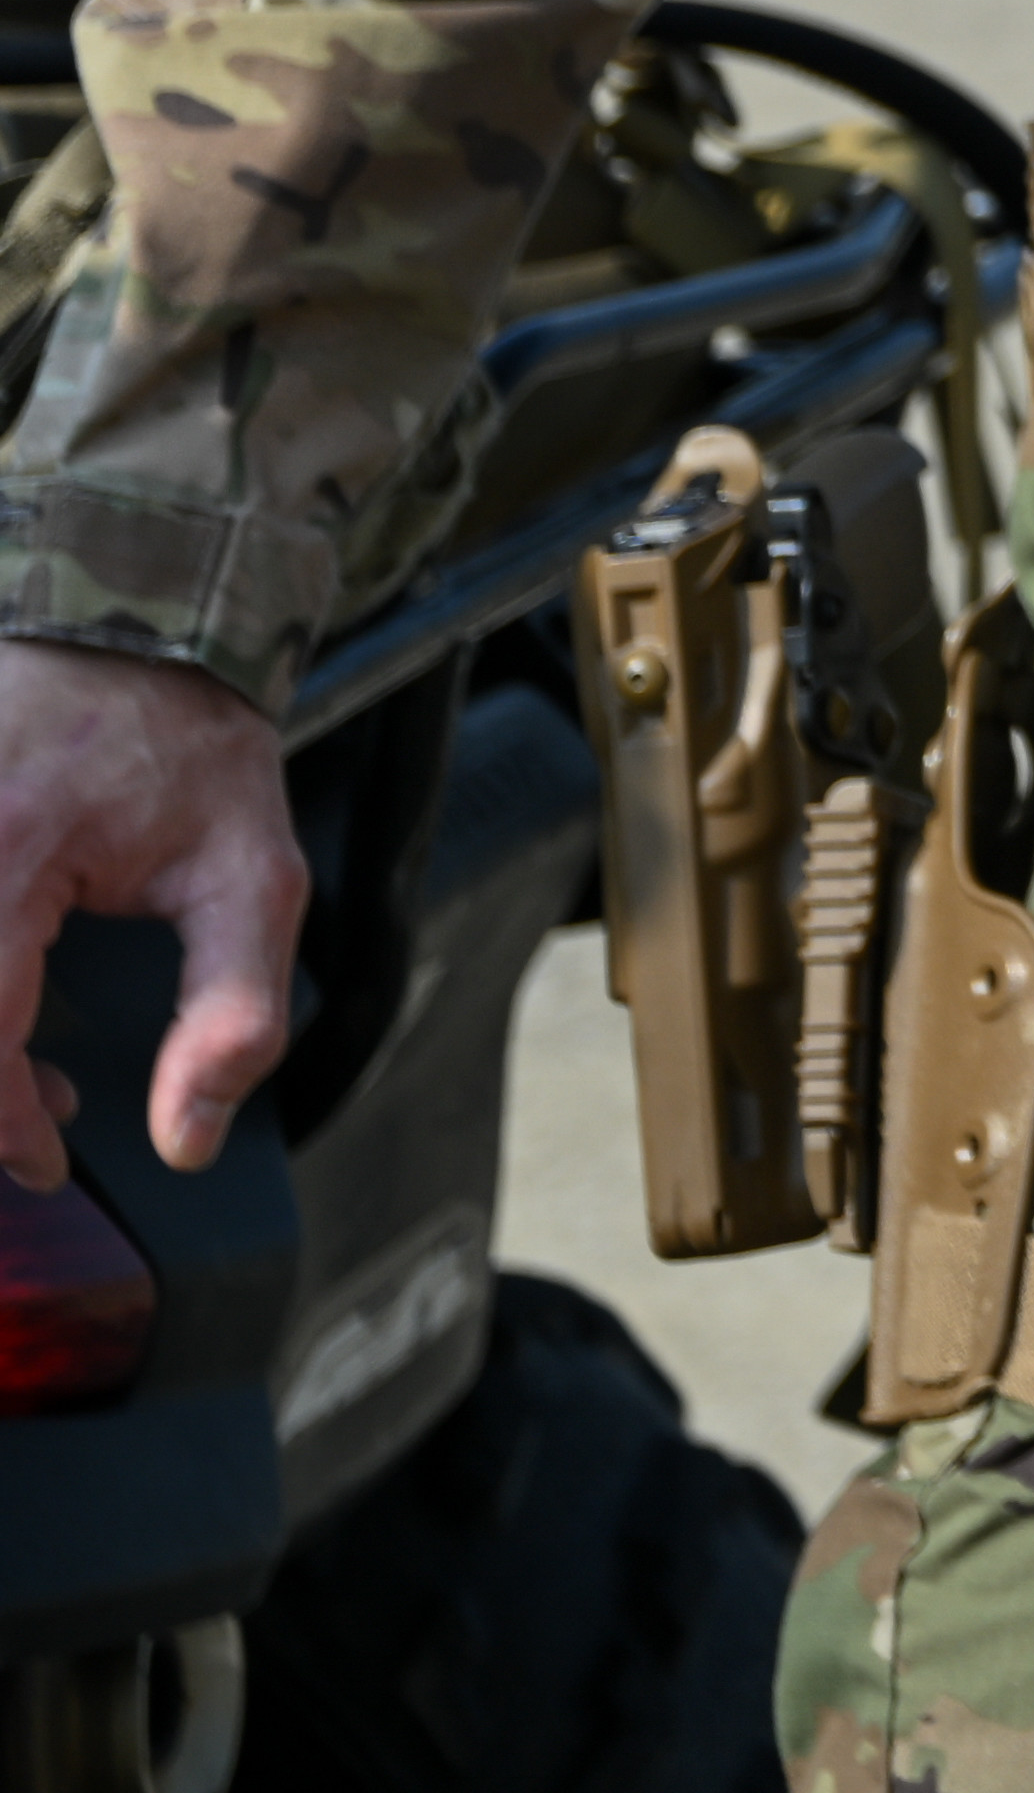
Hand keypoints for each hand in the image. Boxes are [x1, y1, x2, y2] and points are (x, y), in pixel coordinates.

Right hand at [0, 637, 299, 1180]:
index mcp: (10, 852)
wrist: (136, 631)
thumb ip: (231, 1011)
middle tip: (37, 1111)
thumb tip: (189, 1134)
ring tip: (19, 1063)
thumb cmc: (188, 748)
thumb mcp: (249, 877)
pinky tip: (0, 1005)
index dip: (1, 1126)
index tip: (47, 1162)